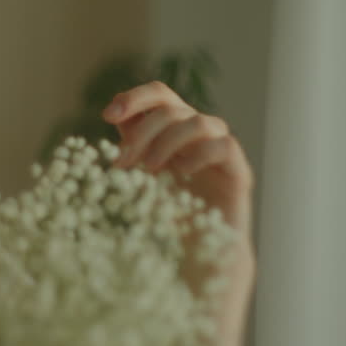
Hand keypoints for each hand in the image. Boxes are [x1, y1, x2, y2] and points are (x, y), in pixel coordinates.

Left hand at [103, 82, 254, 237]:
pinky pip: (223, 146)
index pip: (160, 95)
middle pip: (172, 108)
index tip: (107, 116)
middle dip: (142, 131)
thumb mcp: (141, 176)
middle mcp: (200, 133)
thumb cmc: (170, 212)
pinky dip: (198, 155)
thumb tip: (115, 116)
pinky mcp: (238, 171)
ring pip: (198, 122)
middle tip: (123, 160)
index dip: (134, 98)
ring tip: (150, 169)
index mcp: (176, 128)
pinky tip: (182, 172)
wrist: (201, 251)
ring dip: (167, 142)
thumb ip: (133, 147)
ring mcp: (221, 149)